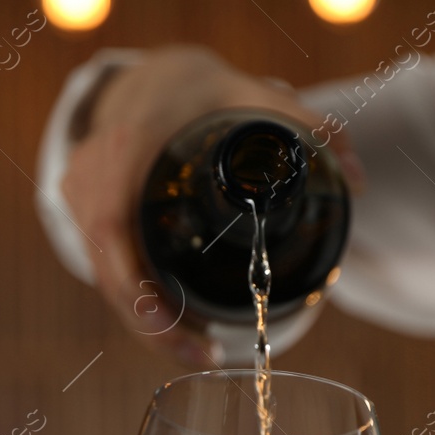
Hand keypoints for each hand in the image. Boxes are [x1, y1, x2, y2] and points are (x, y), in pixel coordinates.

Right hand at [61, 46, 362, 367]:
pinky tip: (173, 327)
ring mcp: (78, 198)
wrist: (145, 79)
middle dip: (149, 323)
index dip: (133, 282)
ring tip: (197, 351)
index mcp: (126, 145)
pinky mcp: (80, 216)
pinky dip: (136, 303)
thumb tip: (356, 181)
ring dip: (144, 322)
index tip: (168, 319)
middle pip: (106, 268)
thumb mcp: (251, 95)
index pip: (112, 226)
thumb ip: (309, 129)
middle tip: (201, 355)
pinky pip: (103, 270)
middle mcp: (91, 175)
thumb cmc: (197, 90)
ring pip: (103, 278)